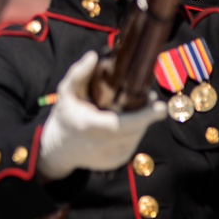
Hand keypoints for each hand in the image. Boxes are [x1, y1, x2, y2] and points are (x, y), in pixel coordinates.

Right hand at [38, 51, 166, 180]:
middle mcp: (100, 145)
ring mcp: (110, 156)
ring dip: (140, 122)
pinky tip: (124, 124)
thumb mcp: (66, 92)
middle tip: (147, 97)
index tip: (159, 106)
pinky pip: (133, 143)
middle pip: (134, 128)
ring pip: (136, 136)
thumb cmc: (65, 116)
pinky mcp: (116, 162)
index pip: (120, 124)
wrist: (59, 149)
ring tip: (134, 109)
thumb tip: (93, 56)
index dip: (143, 117)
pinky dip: (133, 132)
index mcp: (88, 126)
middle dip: (145, 113)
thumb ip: (78, 73)